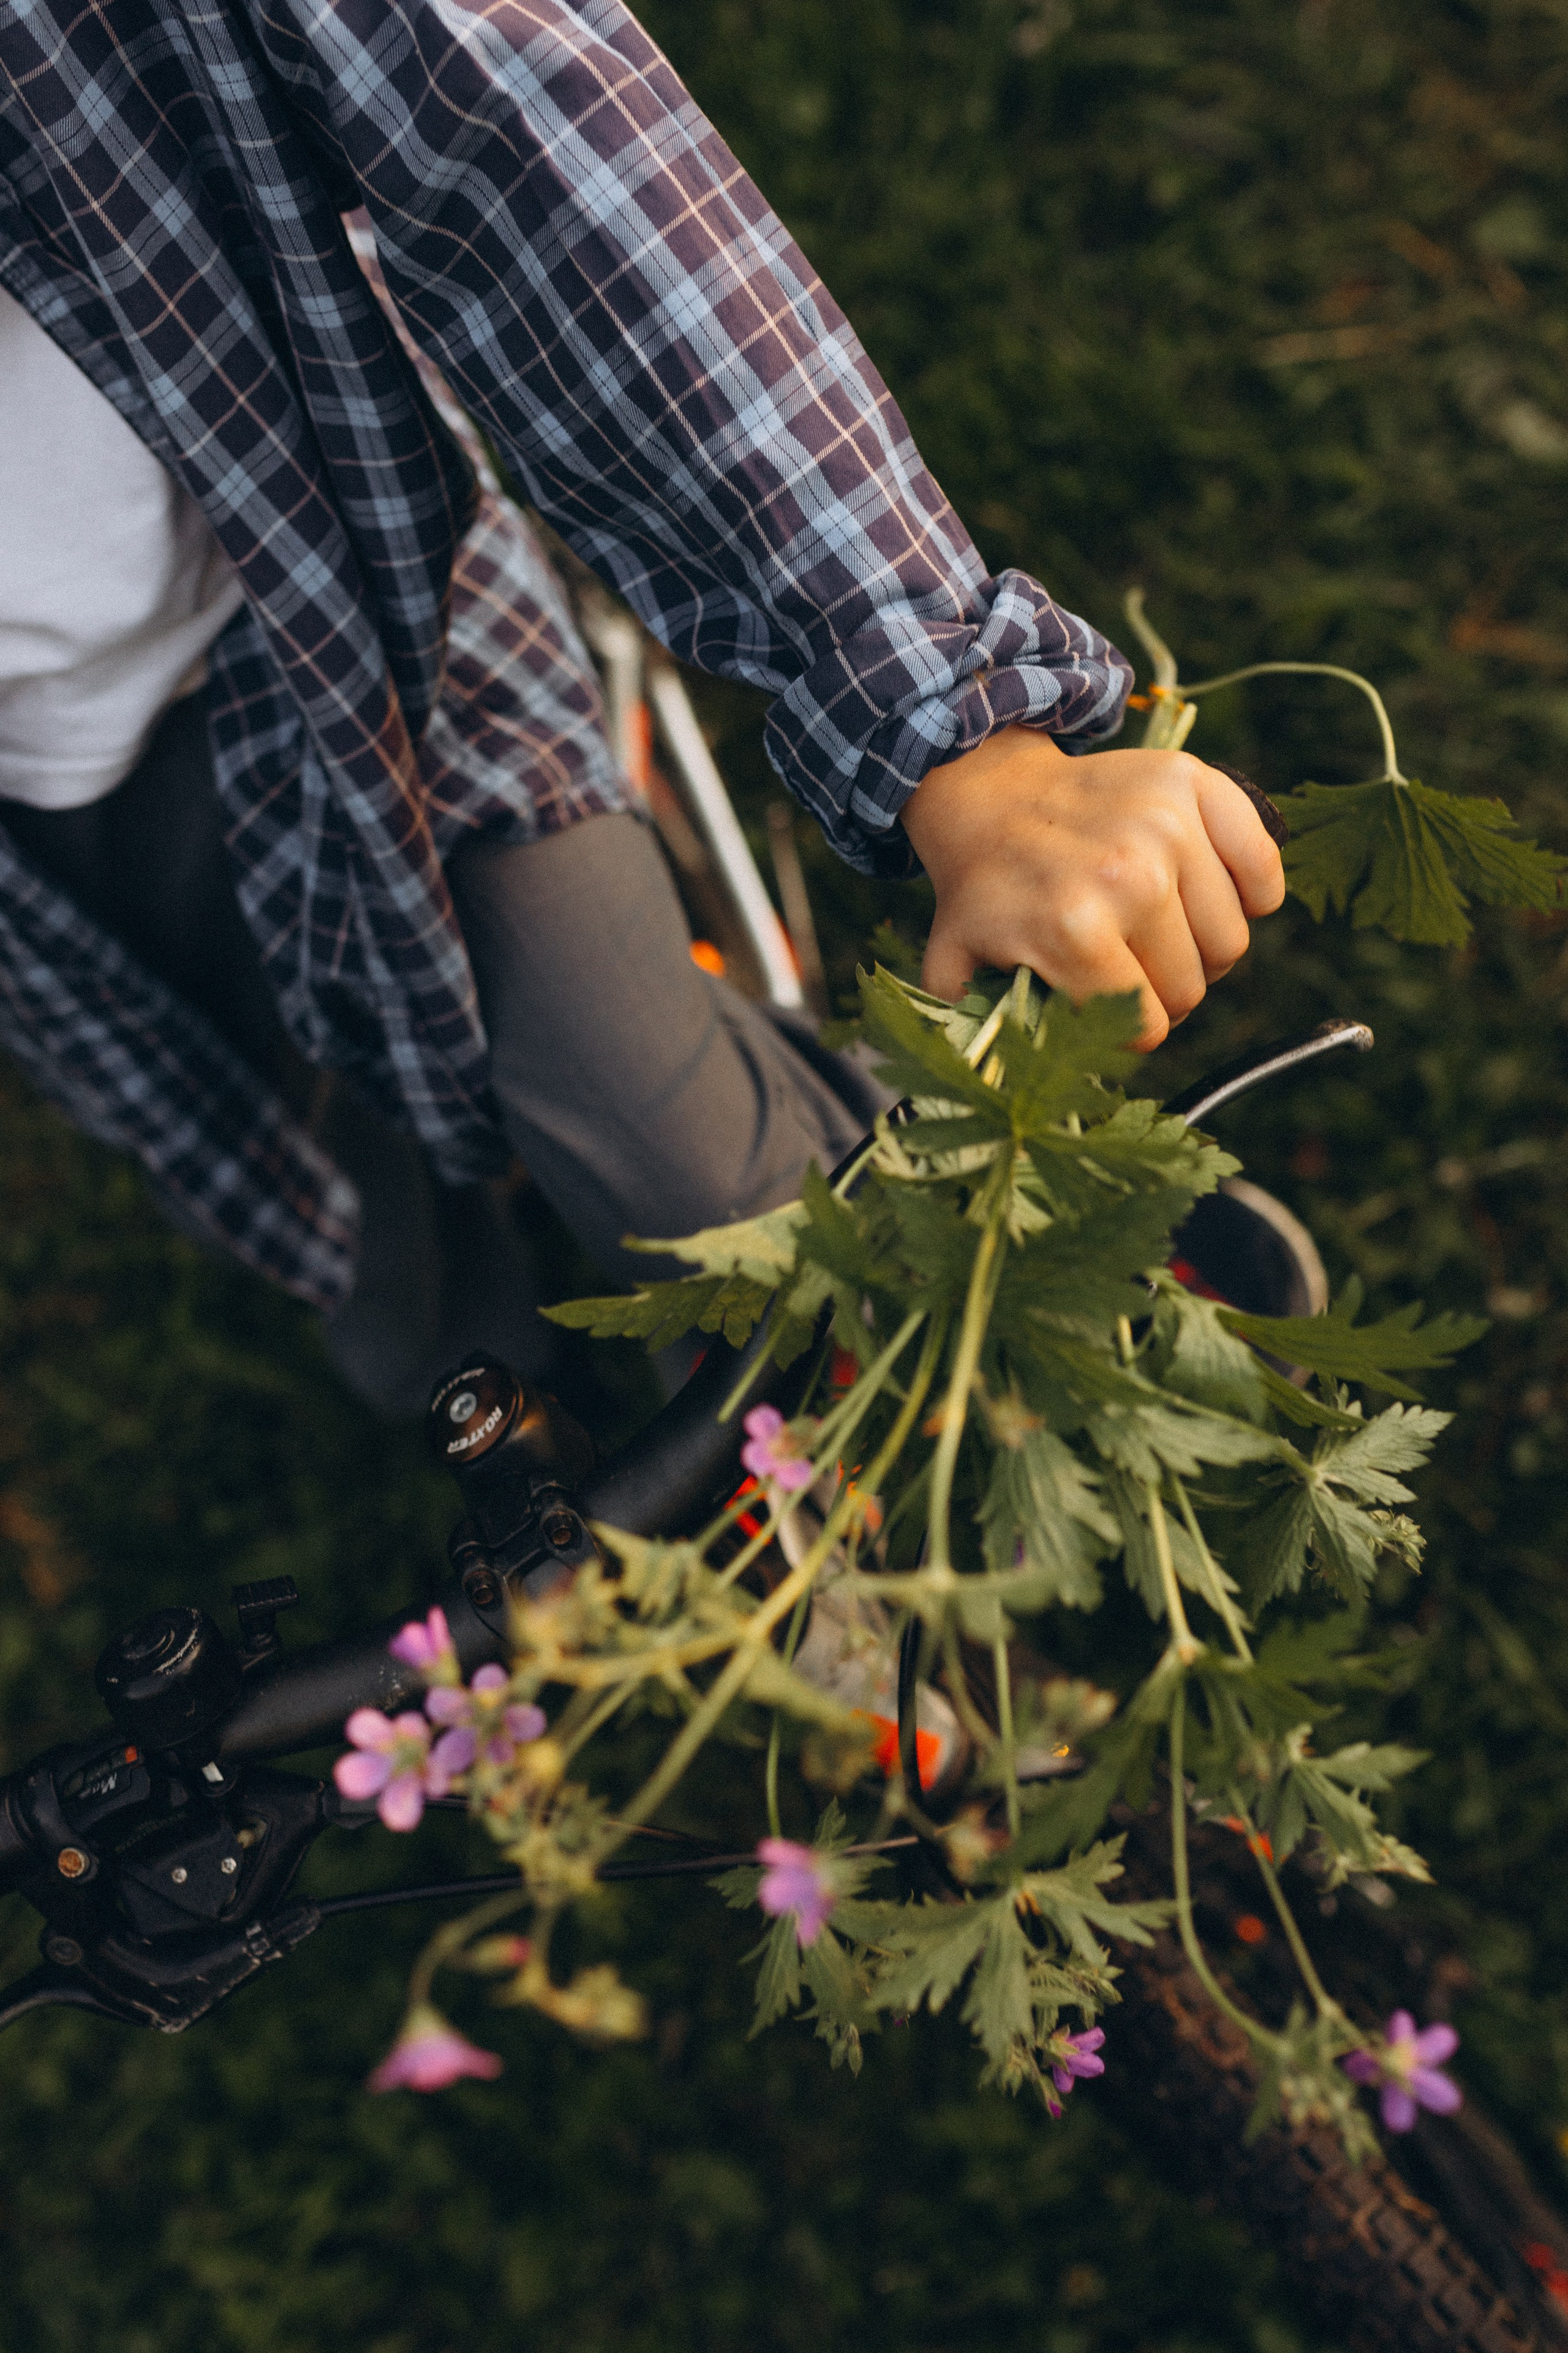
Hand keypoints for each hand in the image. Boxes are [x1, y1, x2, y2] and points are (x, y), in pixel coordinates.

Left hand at [898, 727, 1285, 1049]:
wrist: (990, 797)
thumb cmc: (986, 893)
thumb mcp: (955, 969)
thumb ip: (982, 1034)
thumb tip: (1021, 1089)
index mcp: (1073, 930)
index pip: (1147, 1027)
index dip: (1125, 1029)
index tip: (1101, 1005)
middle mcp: (1129, 876)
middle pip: (1191, 988)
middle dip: (1159, 991)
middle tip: (1123, 962)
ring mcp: (1167, 826)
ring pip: (1229, 941)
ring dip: (1197, 947)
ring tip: (1151, 926)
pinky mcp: (1193, 785)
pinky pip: (1262, 871)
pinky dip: (1249, 892)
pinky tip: (1201, 893)